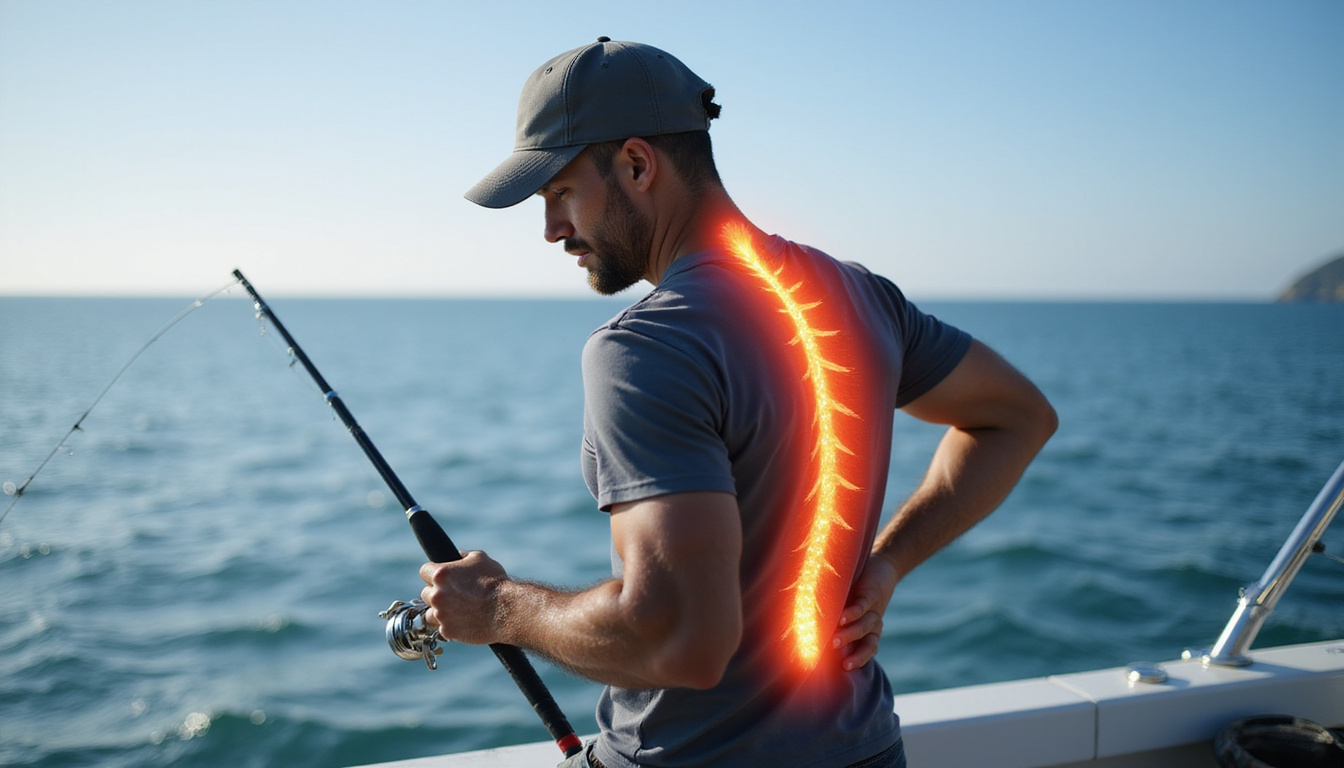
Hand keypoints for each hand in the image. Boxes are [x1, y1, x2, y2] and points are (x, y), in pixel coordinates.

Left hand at [419, 551, 507, 645]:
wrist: (507, 610)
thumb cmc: (495, 583)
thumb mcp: (480, 559)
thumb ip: (463, 556)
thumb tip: (457, 557)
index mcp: (441, 575)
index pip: (424, 571)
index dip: (433, 573)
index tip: (441, 578)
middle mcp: (436, 595)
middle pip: (425, 593)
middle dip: (437, 593)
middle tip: (453, 594)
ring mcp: (440, 615)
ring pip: (430, 613)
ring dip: (440, 611)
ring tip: (457, 610)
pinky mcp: (448, 631)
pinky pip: (442, 628)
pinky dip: (451, 625)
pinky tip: (465, 621)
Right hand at [831, 554, 897, 671]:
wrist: (883, 567)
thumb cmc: (858, 592)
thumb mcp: (848, 610)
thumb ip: (836, 624)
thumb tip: (809, 639)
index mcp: (869, 631)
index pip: (868, 650)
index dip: (859, 660)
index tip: (844, 668)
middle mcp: (873, 623)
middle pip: (868, 643)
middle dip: (856, 654)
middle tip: (842, 663)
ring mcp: (873, 609)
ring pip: (865, 626)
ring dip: (850, 634)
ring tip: (834, 641)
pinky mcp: (870, 594)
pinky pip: (862, 606)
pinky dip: (852, 613)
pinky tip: (841, 618)